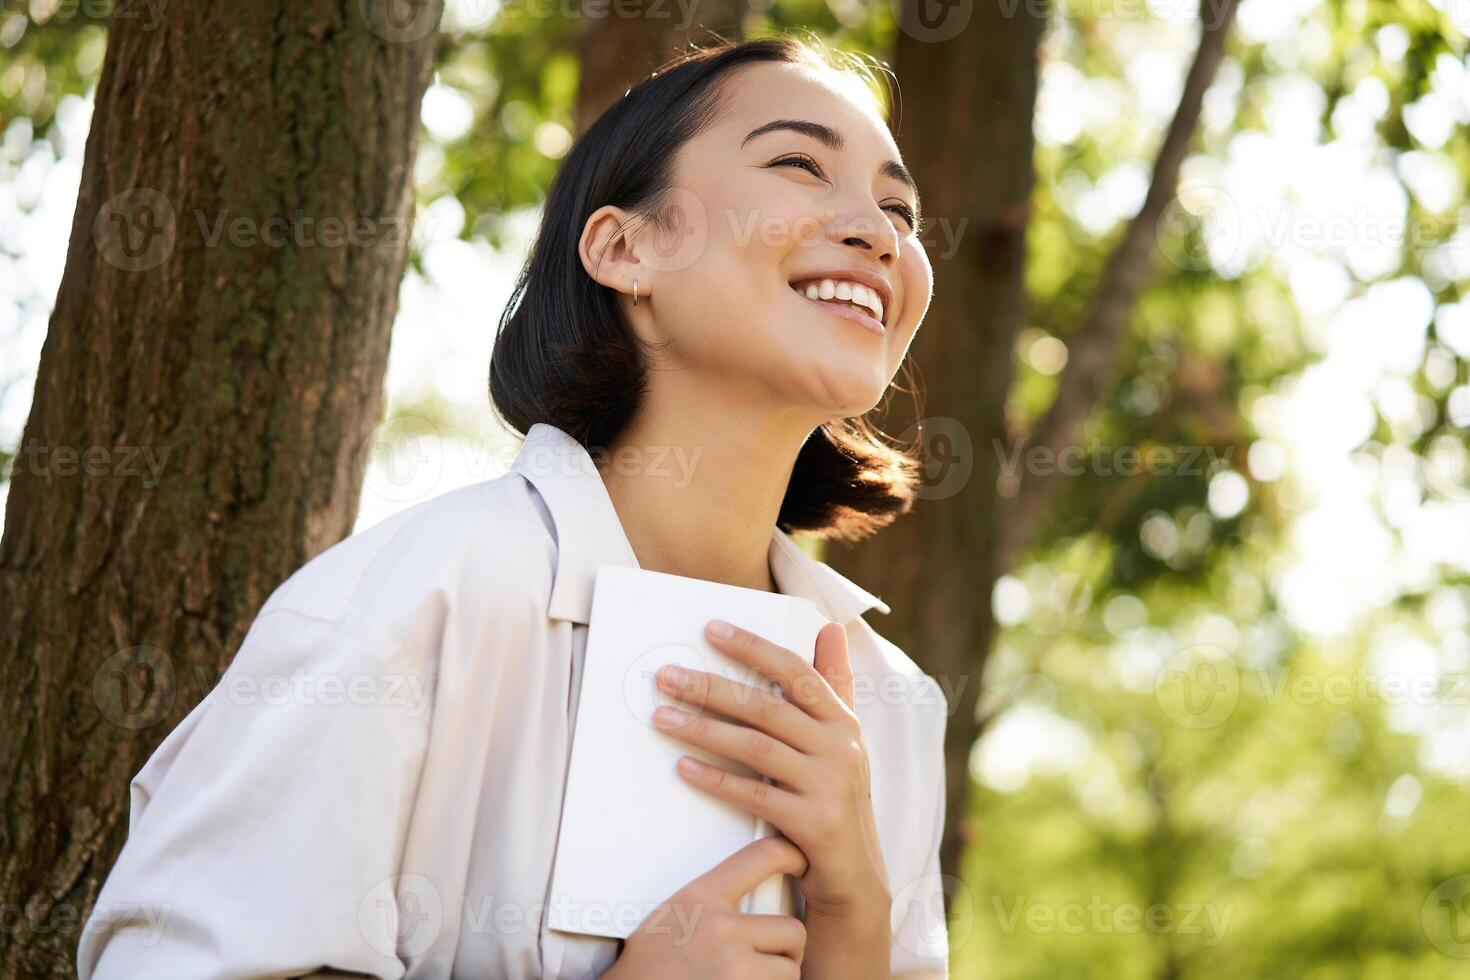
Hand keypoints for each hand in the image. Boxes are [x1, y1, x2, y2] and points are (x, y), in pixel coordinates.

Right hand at [606, 836, 808, 978]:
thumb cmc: (645, 968)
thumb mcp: (672, 917)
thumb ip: (710, 902)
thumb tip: (745, 894)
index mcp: (700, 899)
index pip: (761, 856)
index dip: (791, 854)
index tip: (801, 858)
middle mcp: (722, 930)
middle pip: (792, 929)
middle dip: (786, 950)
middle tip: (767, 959)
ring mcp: (734, 967)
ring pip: (791, 969)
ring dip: (778, 978)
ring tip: (750, 979)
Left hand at [650, 619, 892, 919]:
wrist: (855, 874)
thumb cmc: (836, 797)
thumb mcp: (842, 740)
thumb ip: (834, 685)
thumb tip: (831, 626)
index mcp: (844, 721)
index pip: (796, 672)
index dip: (754, 647)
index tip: (711, 630)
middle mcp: (842, 747)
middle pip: (766, 707)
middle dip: (711, 688)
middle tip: (666, 676)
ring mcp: (831, 786)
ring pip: (756, 747)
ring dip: (704, 729)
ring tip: (661, 717)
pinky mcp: (815, 824)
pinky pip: (755, 796)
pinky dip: (717, 779)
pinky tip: (683, 767)